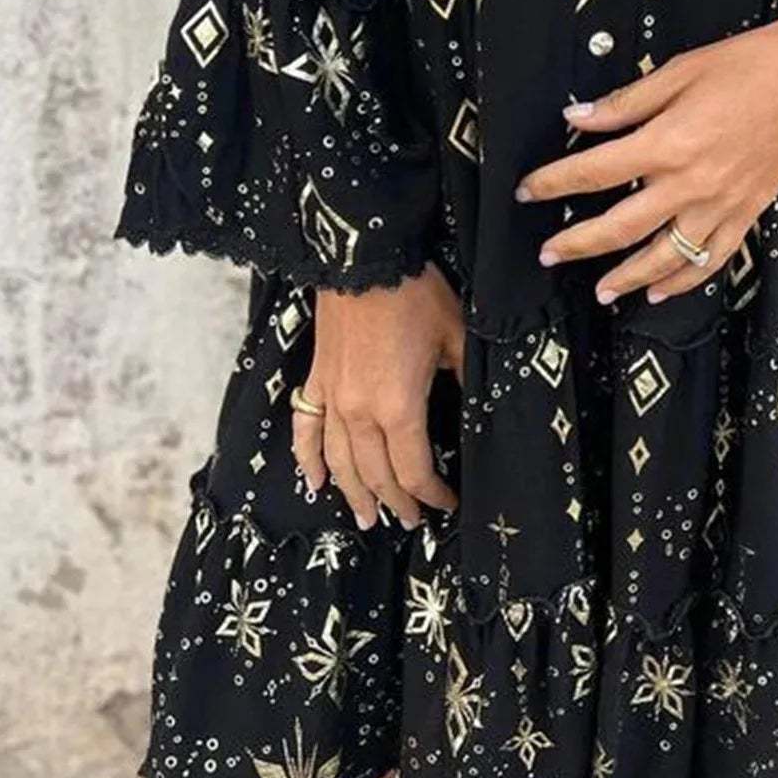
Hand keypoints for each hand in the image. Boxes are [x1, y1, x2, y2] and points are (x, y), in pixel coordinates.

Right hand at [291, 261, 464, 529]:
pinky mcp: (316, 379)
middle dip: (396, 502)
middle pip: (376, 475)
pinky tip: (313, 481)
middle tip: (409, 520)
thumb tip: (471, 404)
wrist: (365, 257)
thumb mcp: (455, 335)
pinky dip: (307, 459)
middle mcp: (360, 413)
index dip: (431, 494)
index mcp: (399, 408)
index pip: (414, 470)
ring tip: (365, 518)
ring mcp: (332, 397)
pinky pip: (305, 428)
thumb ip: (462, 377)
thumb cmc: (415, 294)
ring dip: (352, 494)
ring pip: (339, 462)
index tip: (447, 502)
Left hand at [515, 0, 777, 304]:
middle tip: (547, 253)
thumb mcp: (679, 71)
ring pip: (664, 257)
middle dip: (576, 243)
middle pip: (619, 227)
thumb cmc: (748, 64)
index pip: (593, 173)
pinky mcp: (747, 213)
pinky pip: (711, 259)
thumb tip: (576, 117)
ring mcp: (721, 205)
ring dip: (626, 277)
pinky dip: (683, 281)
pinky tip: (659, 291)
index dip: (553, 183)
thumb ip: (626, 103)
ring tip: (599, 290)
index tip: (527, 190)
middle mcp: (690, 184)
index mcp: (667, 143)